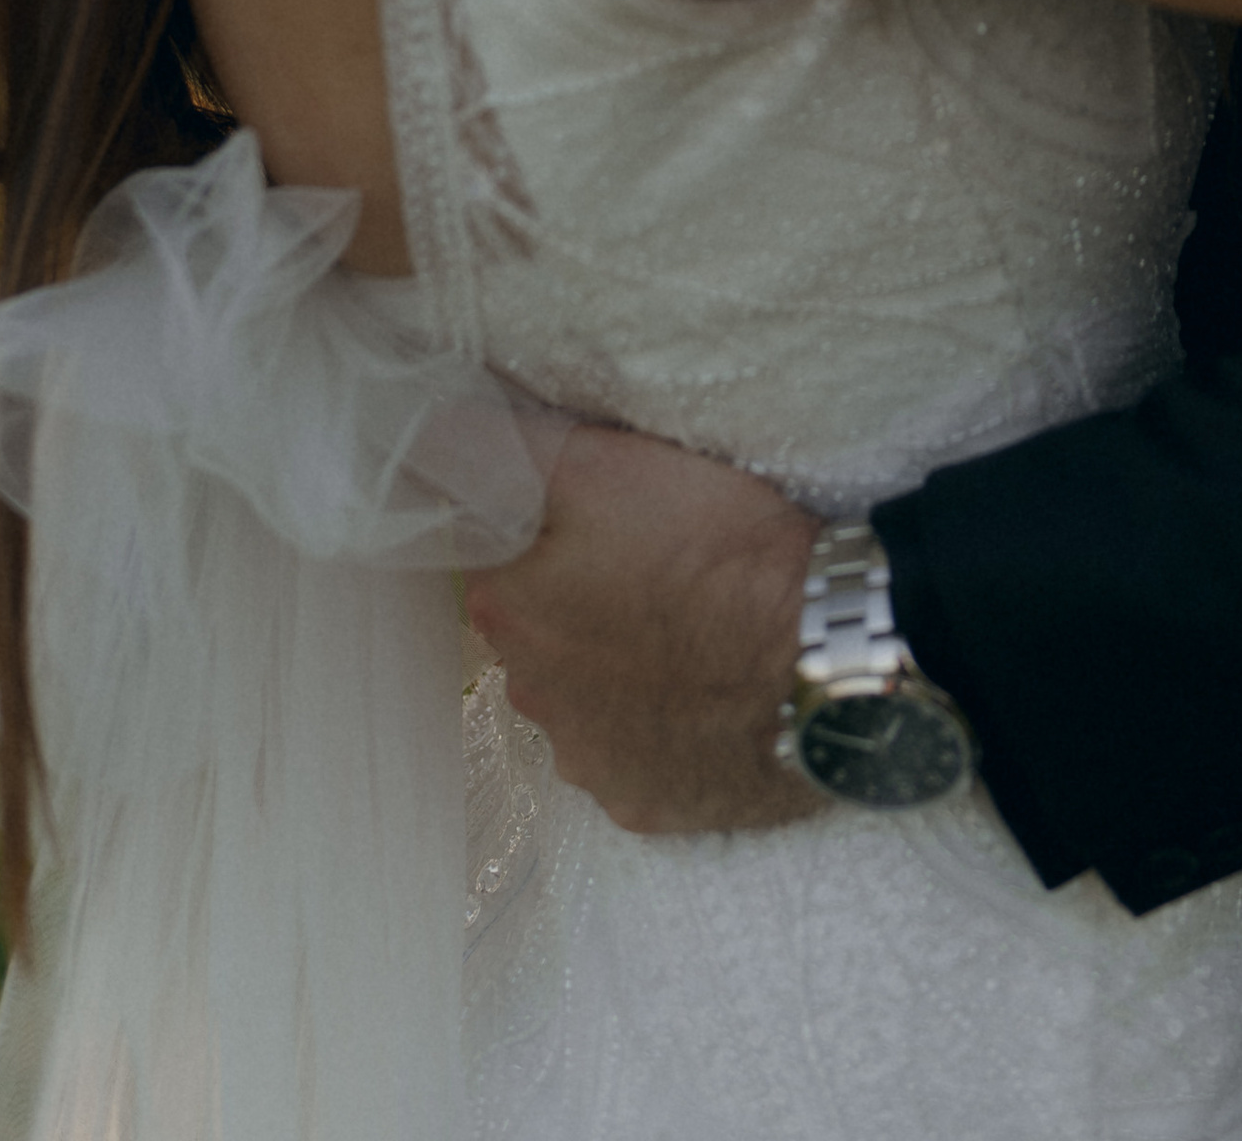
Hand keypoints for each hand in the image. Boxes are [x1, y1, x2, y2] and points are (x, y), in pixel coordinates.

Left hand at [462, 423, 824, 835]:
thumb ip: (502, 447)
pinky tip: (706, 694)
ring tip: (692, 628)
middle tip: (654, 562)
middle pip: (539, 629)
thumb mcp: (604, 463)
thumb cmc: (713, 551)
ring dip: (619, 666)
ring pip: (584, 696)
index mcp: (509, 608)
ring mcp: (589, 761)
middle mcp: (530, 696)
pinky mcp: (646, 804)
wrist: (821, 657)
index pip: (496, 557)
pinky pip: (638, 756)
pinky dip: (661, 726)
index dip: (545, 531)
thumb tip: (420, 437)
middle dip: (579, 599)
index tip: (597, 518)